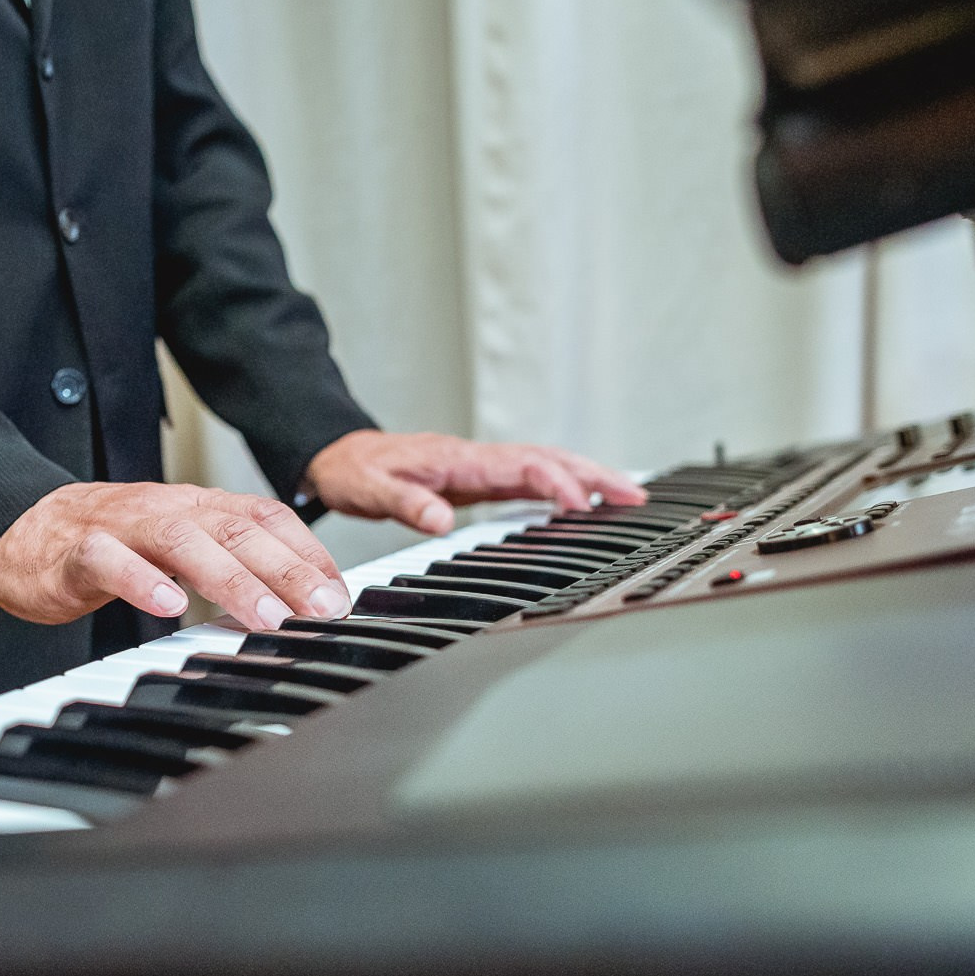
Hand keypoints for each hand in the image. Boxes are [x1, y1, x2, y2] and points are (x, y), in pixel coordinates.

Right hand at [0, 482, 351, 630]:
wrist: (19, 530)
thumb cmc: (108, 544)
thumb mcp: (177, 547)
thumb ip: (230, 563)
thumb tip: (297, 601)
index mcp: (197, 506)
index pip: (266, 516)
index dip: (308, 552)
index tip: (340, 595)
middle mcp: (168, 507)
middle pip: (236, 528)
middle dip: (287, 569)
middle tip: (324, 611)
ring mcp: (122, 525)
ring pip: (182, 540)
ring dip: (231, 579)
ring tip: (267, 618)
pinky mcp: (78, 552)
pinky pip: (110, 560)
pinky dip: (141, 583)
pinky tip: (169, 609)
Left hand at [304, 430, 648, 533]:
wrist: (341, 455)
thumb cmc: (356, 471)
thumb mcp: (372, 491)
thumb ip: (407, 505)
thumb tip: (441, 520)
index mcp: (459, 459)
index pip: (522, 465)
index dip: (554, 482)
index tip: (580, 505)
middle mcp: (477, 458)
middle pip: (548, 458)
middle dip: (592, 475)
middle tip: (633, 495)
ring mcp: (481, 466)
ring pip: (545, 464)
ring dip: (585, 477)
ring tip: (625, 495)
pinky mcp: (479, 477)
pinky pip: (530, 476)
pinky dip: (561, 484)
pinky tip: (580, 500)